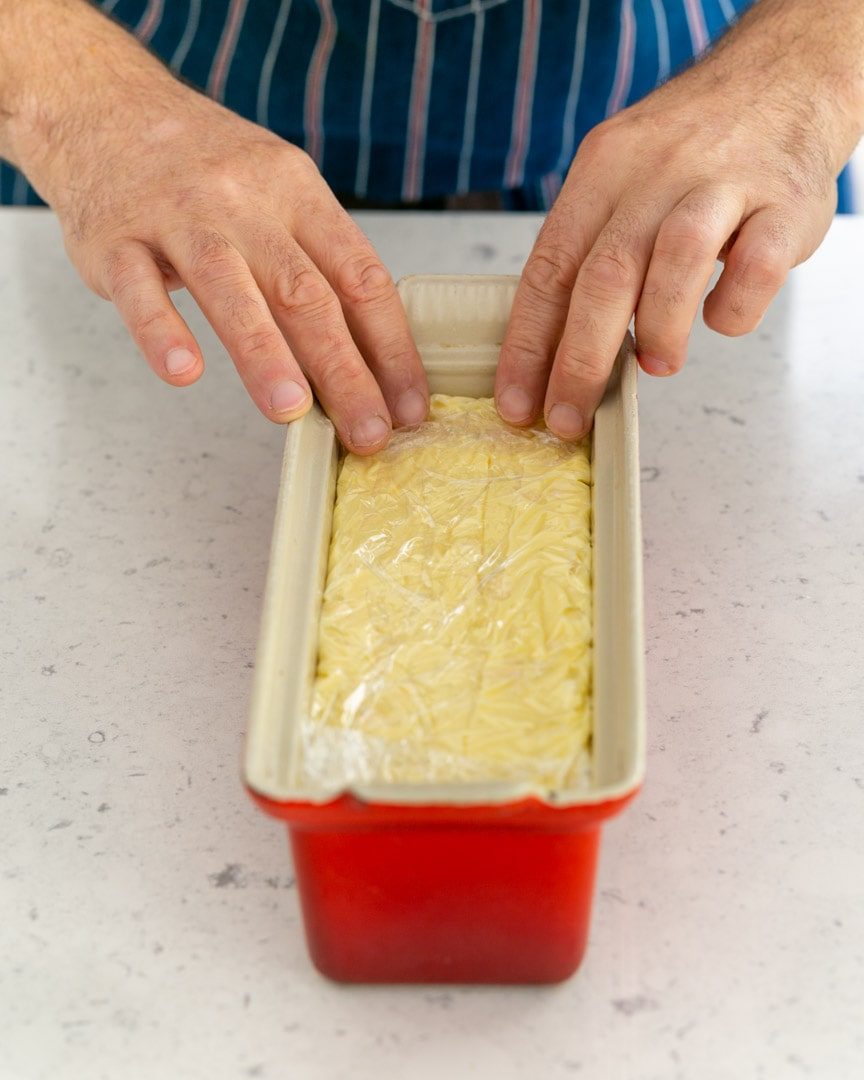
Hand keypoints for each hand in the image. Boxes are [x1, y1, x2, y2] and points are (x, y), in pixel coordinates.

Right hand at [8, 8, 426, 453]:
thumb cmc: (206, 168)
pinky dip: (161, 331)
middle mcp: (243, 201)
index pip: (361, 277)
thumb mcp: (278, 190)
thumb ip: (316, 265)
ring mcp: (177, 217)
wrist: (105, 108)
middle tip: (368, 434)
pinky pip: (138, 290)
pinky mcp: (116, 240)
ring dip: (263, 353)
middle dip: (344, 371)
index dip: (392, 348)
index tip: (409, 407)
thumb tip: (370, 364)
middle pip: (305, 292)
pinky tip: (183, 371)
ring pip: (229, 288)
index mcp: (297, 193)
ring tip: (292, 411)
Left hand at [495, 0, 862, 438]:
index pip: (549, 268)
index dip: (528, 346)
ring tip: (655, 367)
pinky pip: (756, 269)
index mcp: (602, 170)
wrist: (783, 81)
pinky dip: (732, 309)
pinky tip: (718, 319)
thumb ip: (591, 255)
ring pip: (675, 263)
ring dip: (658, 331)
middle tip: (569, 418)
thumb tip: (554, 353)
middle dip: (579, 362)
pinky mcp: (784, 205)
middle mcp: (656, 172)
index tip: (518, 404)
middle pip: (604, 276)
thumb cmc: (691, 151)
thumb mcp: (621, 179)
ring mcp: (723, 185)